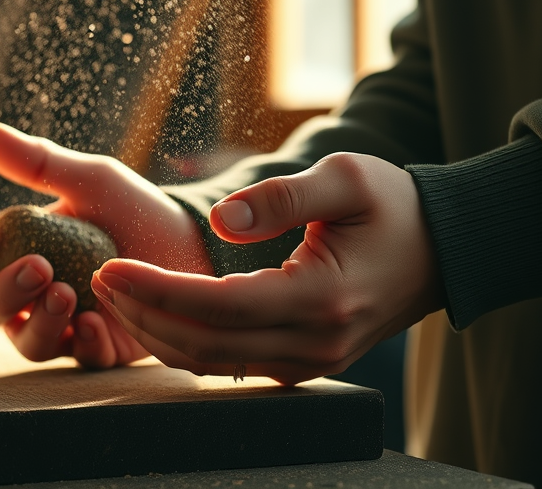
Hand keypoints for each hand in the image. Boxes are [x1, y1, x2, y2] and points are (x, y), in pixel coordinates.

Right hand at [0, 122, 213, 368]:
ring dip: (39, 320)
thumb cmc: (135, 210)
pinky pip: (78, 359)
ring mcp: (59, 327)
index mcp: (8, 251)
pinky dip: (84, 342)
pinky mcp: (97, 350)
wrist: (196, 245)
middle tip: (38, 266)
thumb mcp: (91, 180)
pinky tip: (98, 321)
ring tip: (67, 291)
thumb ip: (38, 163)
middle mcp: (23, 296)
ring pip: (25, 342)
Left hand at [90, 152, 444, 384]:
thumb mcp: (346, 177)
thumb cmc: (394, 207)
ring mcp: (310, 363)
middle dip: (142, 315)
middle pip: (205, 347)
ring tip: (116, 295)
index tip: (109, 266)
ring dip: (157, 334)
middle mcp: (314, 344)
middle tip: (98, 278)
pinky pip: (231, 364)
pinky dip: (186, 344)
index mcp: (323, 298)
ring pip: (213, 364)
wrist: (442, 251)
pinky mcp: (303, 364)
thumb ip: (282, 196)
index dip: (156, 290)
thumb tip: (221, 222)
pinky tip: (156, 314)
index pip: (218, 307)